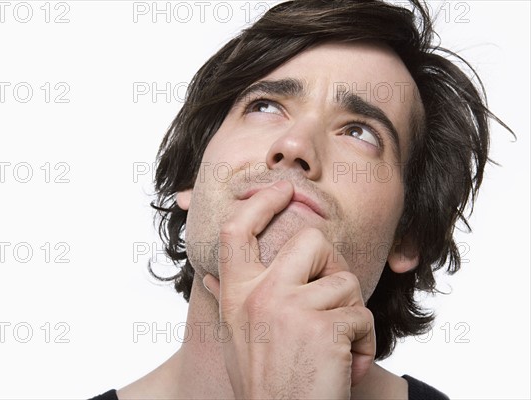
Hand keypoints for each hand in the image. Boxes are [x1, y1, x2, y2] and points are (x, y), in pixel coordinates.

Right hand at [203, 180, 374, 398]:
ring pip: (345, 283)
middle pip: (311, 240)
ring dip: (351, 318)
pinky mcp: (323, 327)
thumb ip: (229, 299)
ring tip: (334, 351)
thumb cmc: (264, 382)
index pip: (238, 230)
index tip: (283, 189)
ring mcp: (289, 308)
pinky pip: (362, 316)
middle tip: (332, 299)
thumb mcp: (235, 336)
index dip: (260, 202)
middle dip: (333, 265)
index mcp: (235, 294)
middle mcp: (258, 294)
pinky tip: (344, 368)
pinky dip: (363, 343)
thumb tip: (210, 276)